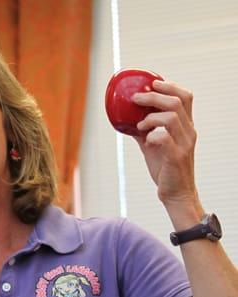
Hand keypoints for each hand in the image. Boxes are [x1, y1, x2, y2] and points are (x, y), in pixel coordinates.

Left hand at [131, 80, 198, 206]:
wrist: (176, 193)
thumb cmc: (165, 168)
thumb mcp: (153, 145)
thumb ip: (145, 131)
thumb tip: (127, 119)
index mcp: (186, 126)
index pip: (186, 97)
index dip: (170, 86)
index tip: (152, 84)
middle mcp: (189, 132)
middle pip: (177, 102)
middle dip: (153, 97)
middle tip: (136, 98)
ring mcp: (184, 144)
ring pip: (172, 117)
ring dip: (151, 117)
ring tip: (139, 125)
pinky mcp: (176, 157)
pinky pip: (164, 138)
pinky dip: (152, 135)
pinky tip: (145, 140)